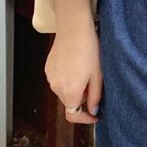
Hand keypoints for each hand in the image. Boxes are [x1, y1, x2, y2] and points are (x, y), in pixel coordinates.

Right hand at [44, 0, 102, 123]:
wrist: (74, 28)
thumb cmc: (89, 50)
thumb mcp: (98, 75)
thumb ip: (95, 97)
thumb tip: (93, 111)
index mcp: (69, 92)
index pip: (73, 116)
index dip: (85, 119)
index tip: (96, 114)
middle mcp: (56, 88)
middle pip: (69, 102)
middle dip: (82, 99)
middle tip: (94, 85)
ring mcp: (50, 77)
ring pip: (63, 91)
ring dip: (74, 88)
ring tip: (86, 71)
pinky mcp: (48, 67)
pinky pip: (58, 79)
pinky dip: (67, 78)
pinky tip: (76, 63)